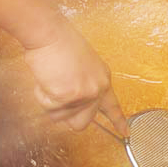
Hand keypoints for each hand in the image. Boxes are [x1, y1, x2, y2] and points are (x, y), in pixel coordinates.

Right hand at [24, 19, 129, 135]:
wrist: (50, 34)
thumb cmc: (59, 44)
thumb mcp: (81, 65)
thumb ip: (82, 85)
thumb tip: (72, 103)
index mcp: (103, 79)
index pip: (112, 106)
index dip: (118, 121)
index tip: (126, 133)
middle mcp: (98, 88)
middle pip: (81, 123)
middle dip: (65, 114)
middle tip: (57, 93)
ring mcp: (85, 94)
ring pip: (60, 117)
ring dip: (50, 101)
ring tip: (52, 78)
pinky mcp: (69, 96)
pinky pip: (48, 107)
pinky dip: (42, 95)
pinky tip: (46, 77)